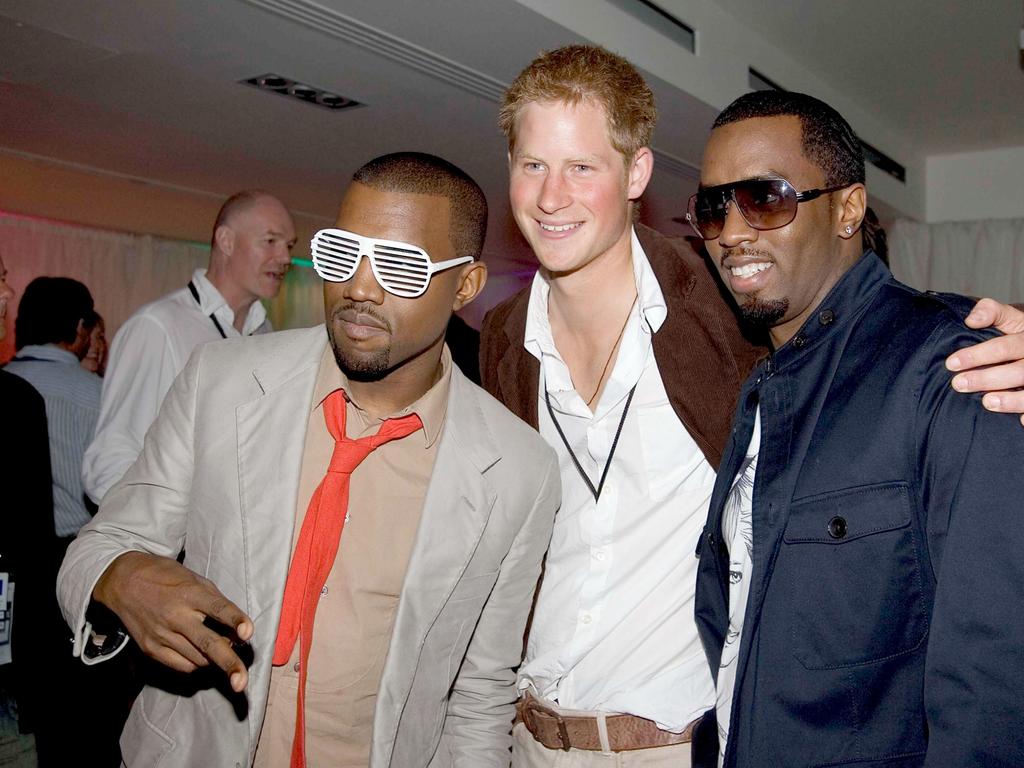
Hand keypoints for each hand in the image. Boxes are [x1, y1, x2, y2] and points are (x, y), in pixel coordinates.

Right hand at [94, 551, 254, 691]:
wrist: (125, 582)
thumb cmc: (167, 578)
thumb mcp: (196, 580)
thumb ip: (216, 603)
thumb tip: (236, 631)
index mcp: (190, 593)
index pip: (218, 609)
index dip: (235, 620)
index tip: (248, 633)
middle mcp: (176, 616)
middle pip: (208, 644)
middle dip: (228, 664)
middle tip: (241, 681)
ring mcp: (162, 635)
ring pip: (198, 659)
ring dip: (215, 660)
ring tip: (222, 650)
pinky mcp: (151, 648)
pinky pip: (182, 665)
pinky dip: (197, 664)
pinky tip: (201, 655)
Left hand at [947, 298, 1023, 423]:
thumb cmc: (1019, 334)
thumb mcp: (1011, 318)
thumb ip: (991, 311)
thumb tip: (971, 320)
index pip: (1004, 346)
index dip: (978, 355)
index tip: (951, 363)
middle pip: (1018, 371)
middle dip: (987, 379)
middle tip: (958, 384)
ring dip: (1011, 400)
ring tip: (987, 402)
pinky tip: (1021, 421)